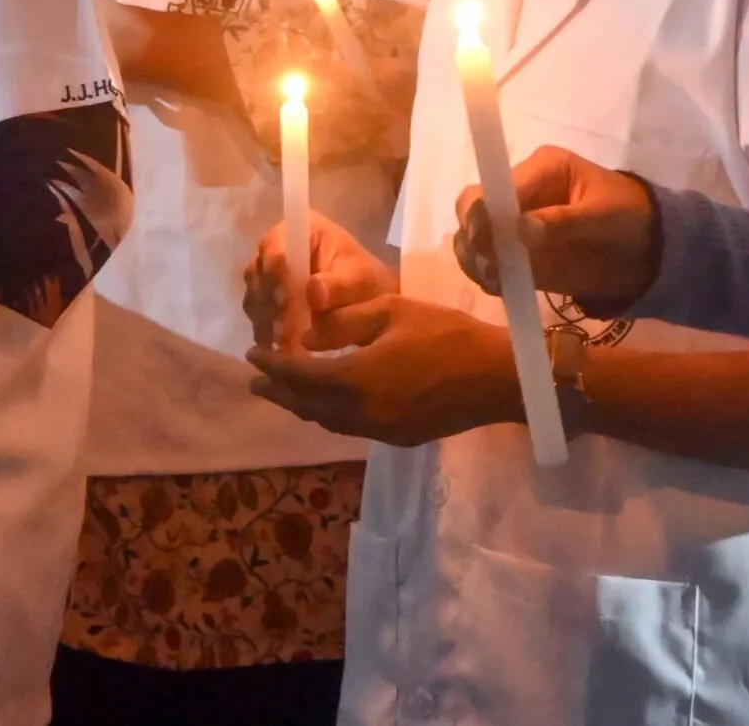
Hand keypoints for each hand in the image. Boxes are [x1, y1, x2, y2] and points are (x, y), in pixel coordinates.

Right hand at [244, 210, 396, 351]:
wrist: (370, 306)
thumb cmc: (368, 285)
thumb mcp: (360, 282)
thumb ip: (337, 286)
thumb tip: (313, 291)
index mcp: (302, 228)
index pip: (277, 249)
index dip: (278, 277)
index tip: (288, 305)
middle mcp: (280, 244)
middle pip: (260, 271)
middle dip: (269, 303)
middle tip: (283, 332)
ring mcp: (270, 270)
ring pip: (255, 292)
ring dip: (264, 319)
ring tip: (281, 344)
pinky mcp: (267, 295)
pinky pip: (257, 311)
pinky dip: (264, 329)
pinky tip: (277, 348)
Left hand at [246, 293, 518, 446]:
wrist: (496, 377)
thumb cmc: (446, 334)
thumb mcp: (392, 311)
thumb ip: (344, 323)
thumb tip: (307, 336)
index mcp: (356, 378)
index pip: (299, 374)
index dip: (272, 364)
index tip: (251, 354)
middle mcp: (361, 412)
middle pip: (307, 406)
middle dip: (278, 392)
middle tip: (255, 380)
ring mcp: (380, 430)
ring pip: (327, 421)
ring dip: (302, 406)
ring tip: (284, 392)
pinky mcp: (398, 436)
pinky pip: (350, 427)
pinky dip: (330, 414)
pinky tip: (329, 403)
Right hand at [455, 145, 661, 308]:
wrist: (646, 249)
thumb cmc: (628, 217)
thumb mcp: (604, 215)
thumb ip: (564, 221)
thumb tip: (520, 230)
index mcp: (541, 169)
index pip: (497, 183)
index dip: (484, 209)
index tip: (484, 239)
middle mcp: (519, 193)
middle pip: (472, 206)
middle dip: (472, 235)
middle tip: (487, 264)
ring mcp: (513, 225)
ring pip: (472, 237)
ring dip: (473, 258)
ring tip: (494, 279)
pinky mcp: (516, 255)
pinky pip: (487, 264)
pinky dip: (485, 276)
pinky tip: (500, 287)